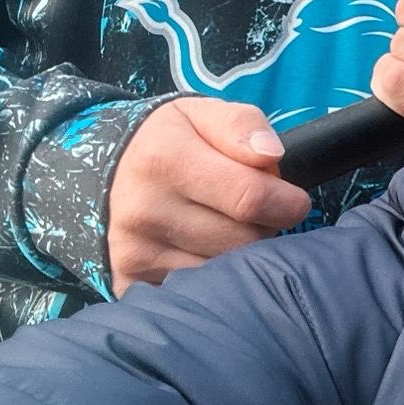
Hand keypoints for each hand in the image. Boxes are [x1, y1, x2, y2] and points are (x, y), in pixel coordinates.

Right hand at [108, 98, 311, 295]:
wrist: (109, 172)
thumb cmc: (172, 140)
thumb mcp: (204, 113)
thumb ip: (243, 124)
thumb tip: (271, 155)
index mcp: (165, 159)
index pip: (250, 197)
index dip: (286, 202)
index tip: (294, 200)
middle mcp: (144, 210)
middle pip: (242, 239)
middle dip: (266, 226)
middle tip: (258, 211)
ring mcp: (134, 251)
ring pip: (225, 269)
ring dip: (242, 252)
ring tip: (230, 225)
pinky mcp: (130, 281)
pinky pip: (198, 290)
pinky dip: (215, 275)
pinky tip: (207, 249)